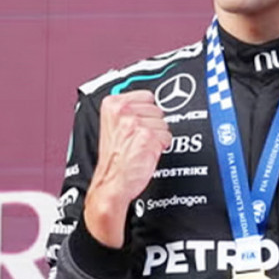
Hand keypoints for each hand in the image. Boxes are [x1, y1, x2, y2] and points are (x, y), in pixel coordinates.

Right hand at [85, 91, 170, 247]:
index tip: (137, 124)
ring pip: (164, 123)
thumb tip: (150, 102)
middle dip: (152, 125)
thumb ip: (129, 110)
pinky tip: (146, 153)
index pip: (147, 96)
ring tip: (140, 147)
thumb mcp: (113, 125)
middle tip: (137, 139)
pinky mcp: (147, 136)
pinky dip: (161, 147)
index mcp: (112, 104)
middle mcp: (123, 111)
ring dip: (156, 137)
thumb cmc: (114, 160)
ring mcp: (135, 123)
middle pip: (157, 109)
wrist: (112, 183)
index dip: (146, 113)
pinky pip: (167, 137)